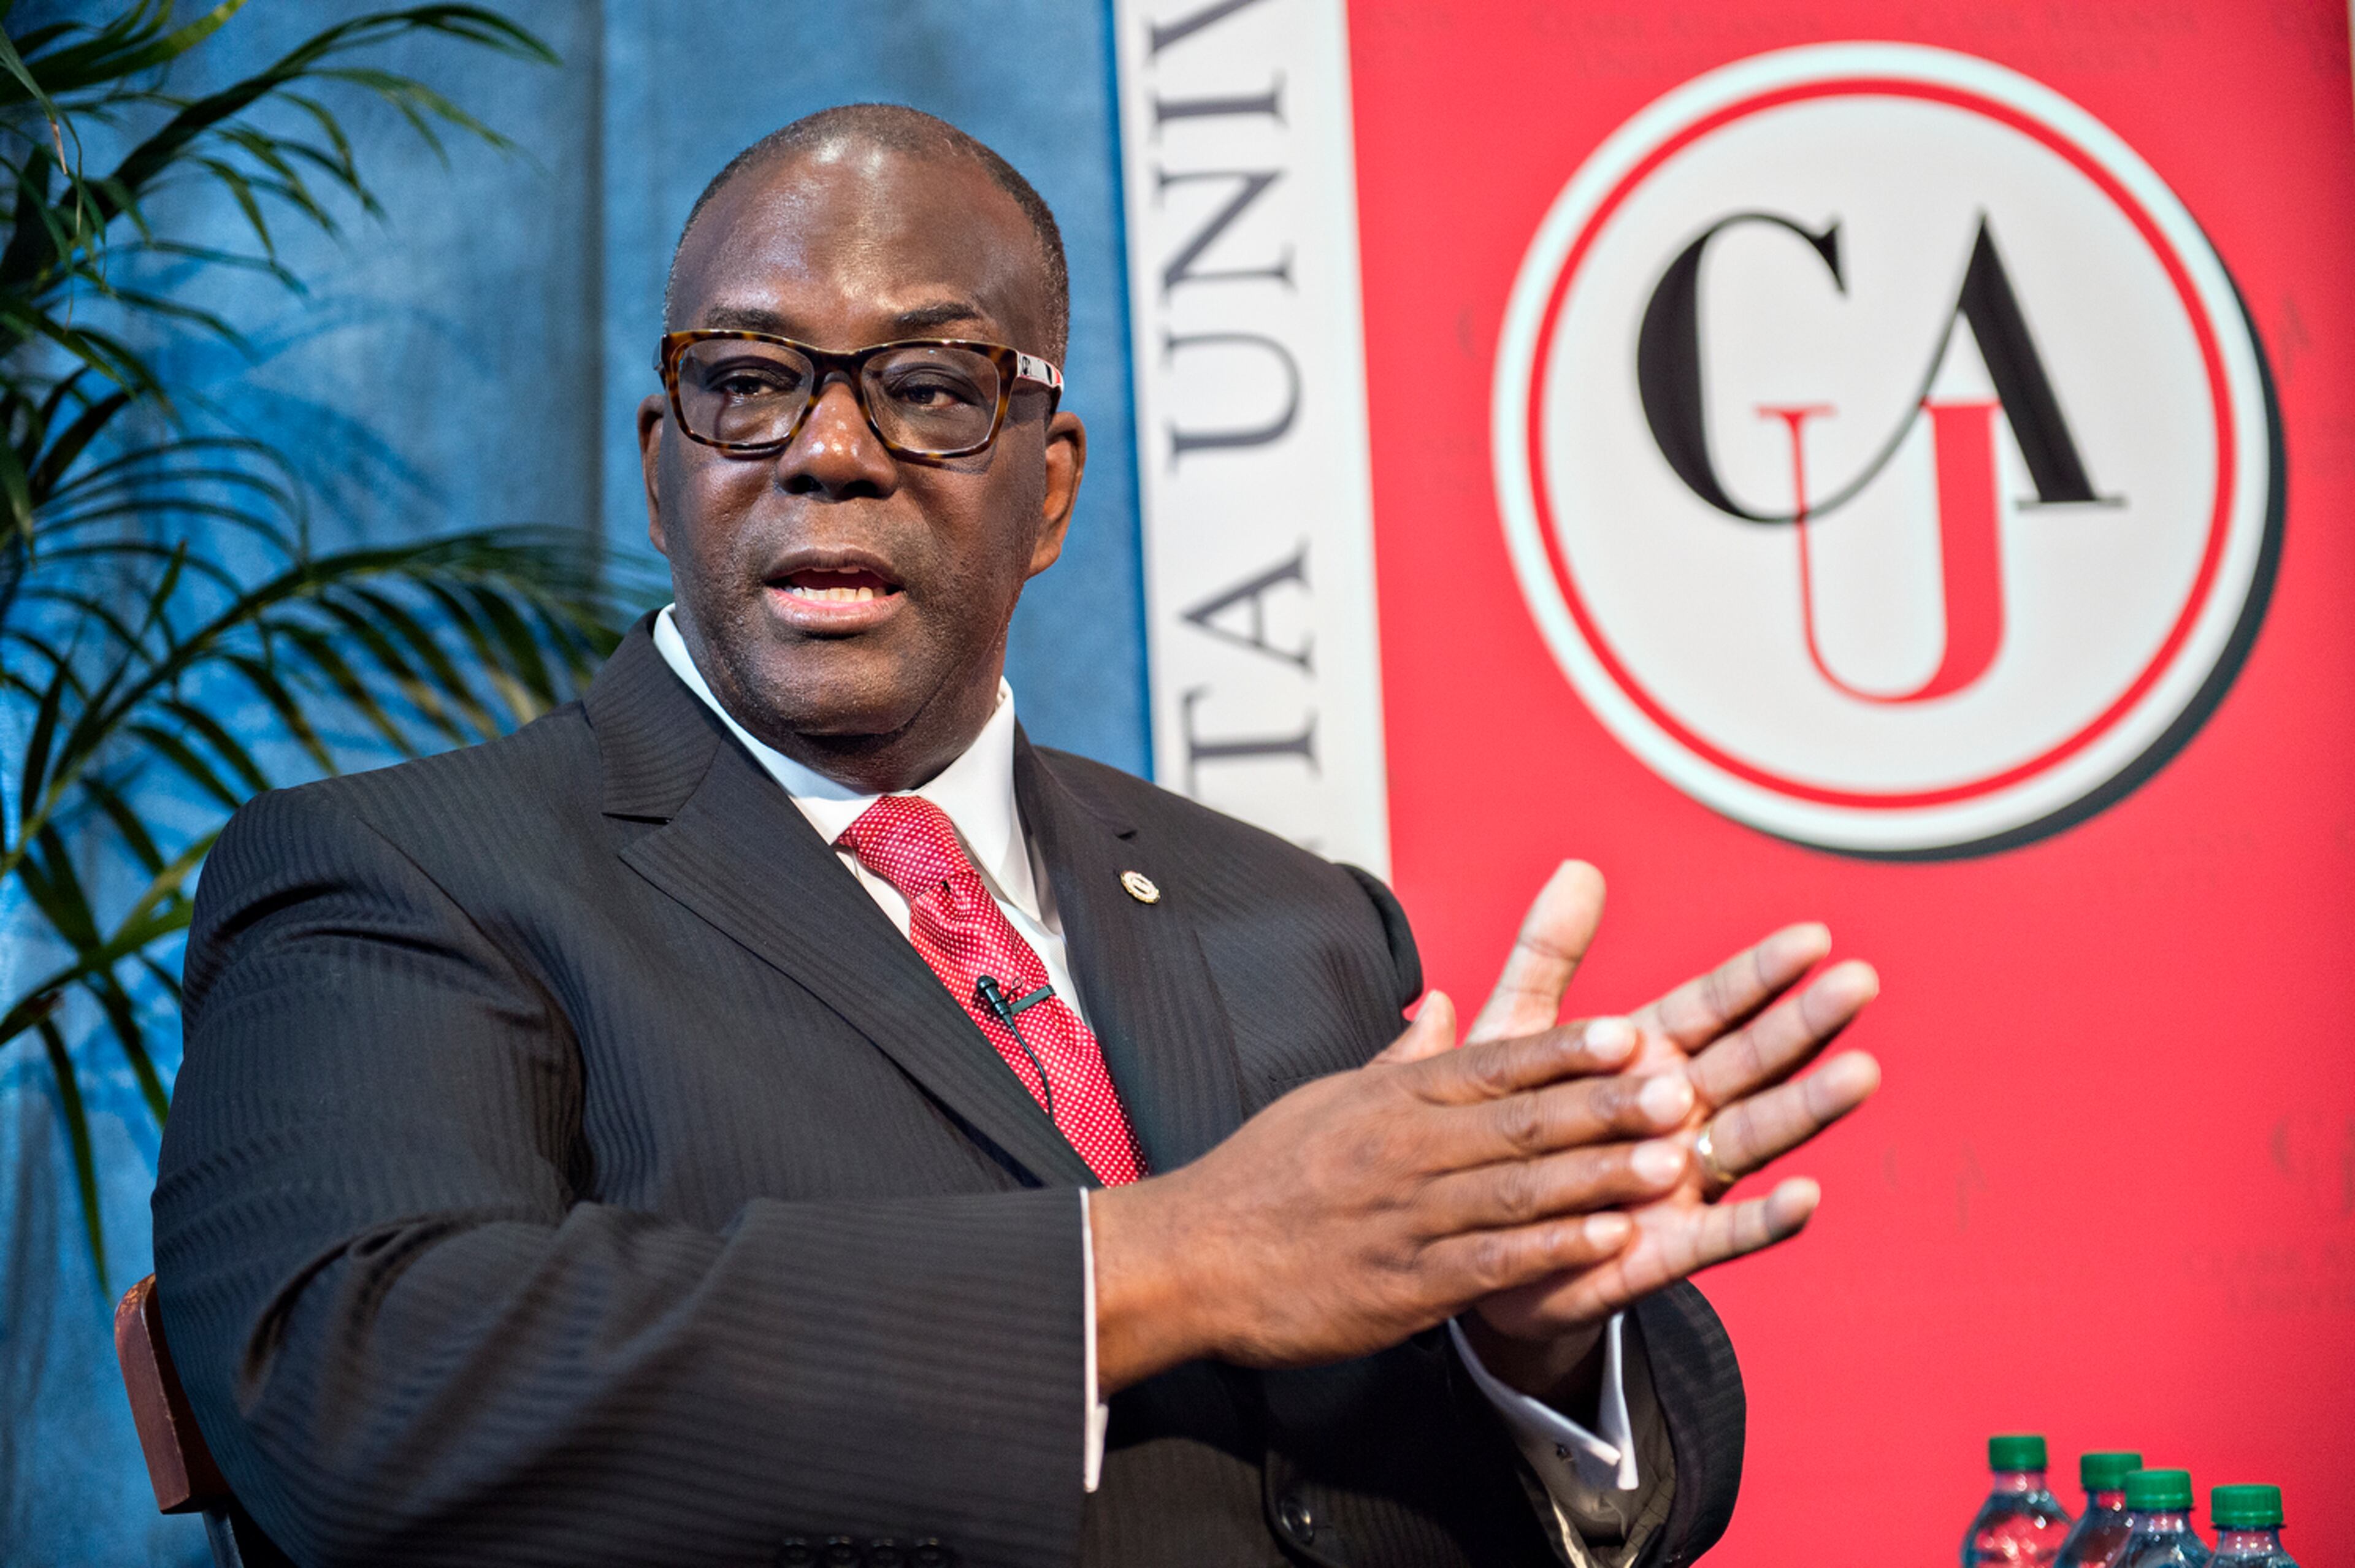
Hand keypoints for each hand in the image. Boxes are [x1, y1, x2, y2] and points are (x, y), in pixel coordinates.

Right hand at [1088, 994, 1700, 1394]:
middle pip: (1520, 1121)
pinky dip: (1551, 1252)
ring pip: (1517, 1190)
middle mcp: (1404, 1150)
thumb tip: (1448, 1006)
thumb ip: (1402, 1058)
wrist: (1190, 1259)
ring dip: (1599, 1175)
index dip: (1567, 1049)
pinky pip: (1489, 1264)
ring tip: (1671, 1161)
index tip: (1633, 1032)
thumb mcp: (1329, 1098)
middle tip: (1680, 1089)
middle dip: (1606, 1105)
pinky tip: (1608, 1241)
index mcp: (1391, 1099)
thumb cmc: (1261, 1175)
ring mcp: (1405, 1218)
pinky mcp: (1401, 1286)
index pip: (1493, 1064)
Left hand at [1451, 864, 1879, 1400]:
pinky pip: (1721, 1236)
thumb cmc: (1503, 1129)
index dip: (1757, 975)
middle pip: (1749, 1062)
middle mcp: (1677, 1115)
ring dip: (1806, 1109)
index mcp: (1644, 1058)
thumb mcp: (1513, 1034)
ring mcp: (1679, 1182)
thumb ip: (1546, 956)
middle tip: (1859, 982)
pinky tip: (1804, 1198)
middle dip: (1803, 1025)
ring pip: (1752, 1138)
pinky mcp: (1662, 1249)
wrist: (1474, 1240)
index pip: (1712, 1007)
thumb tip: (1576, 867)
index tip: (1812, 937)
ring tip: (1860, 1074)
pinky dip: (1762, 1219)